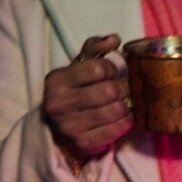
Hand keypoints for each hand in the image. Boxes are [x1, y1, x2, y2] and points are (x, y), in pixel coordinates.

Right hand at [43, 34, 132, 163]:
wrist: (57, 131)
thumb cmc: (72, 92)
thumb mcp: (76, 68)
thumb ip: (94, 49)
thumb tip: (114, 39)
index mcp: (56, 80)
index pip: (98, 68)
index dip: (111, 69)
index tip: (110, 73)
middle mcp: (59, 103)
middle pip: (110, 91)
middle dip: (122, 89)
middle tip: (122, 89)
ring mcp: (70, 126)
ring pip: (116, 110)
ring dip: (125, 106)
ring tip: (122, 103)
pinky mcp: (83, 143)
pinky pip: (118, 129)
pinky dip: (125, 122)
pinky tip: (121, 117)